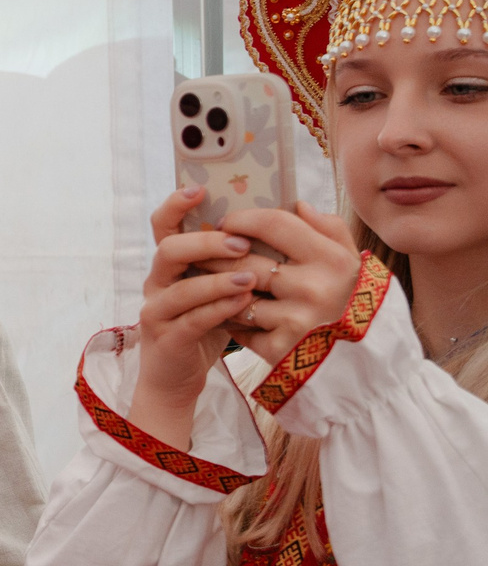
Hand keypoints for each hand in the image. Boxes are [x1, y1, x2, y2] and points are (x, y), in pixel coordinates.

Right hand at [126, 188, 272, 446]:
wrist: (179, 374)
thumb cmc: (206, 322)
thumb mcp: (219, 285)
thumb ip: (238, 254)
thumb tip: (285, 214)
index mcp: (171, 262)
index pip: (164, 224)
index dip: (176, 204)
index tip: (199, 190)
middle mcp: (157, 281)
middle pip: (168, 249)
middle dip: (206, 242)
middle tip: (241, 243)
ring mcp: (158, 310)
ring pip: (180, 287)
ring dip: (217, 279)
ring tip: (250, 277)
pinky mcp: (167, 338)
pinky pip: (192, 319)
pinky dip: (218, 309)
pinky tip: (243, 304)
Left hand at [219, 203, 362, 363]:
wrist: (365, 360)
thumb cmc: (354, 303)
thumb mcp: (353, 263)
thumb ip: (330, 230)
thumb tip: (299, 204)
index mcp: (332, 259)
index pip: (275, 224)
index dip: (243, 218)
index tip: (226, 221)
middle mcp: (314, 288)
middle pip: (245, 260)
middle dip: (215, 254)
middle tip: (199, 251)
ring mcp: (296, 320)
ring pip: (236, 295)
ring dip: (219, 288)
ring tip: (208, 282)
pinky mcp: (279, 349)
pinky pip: (240, 329)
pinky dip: (232, 322)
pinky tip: (228, 316)